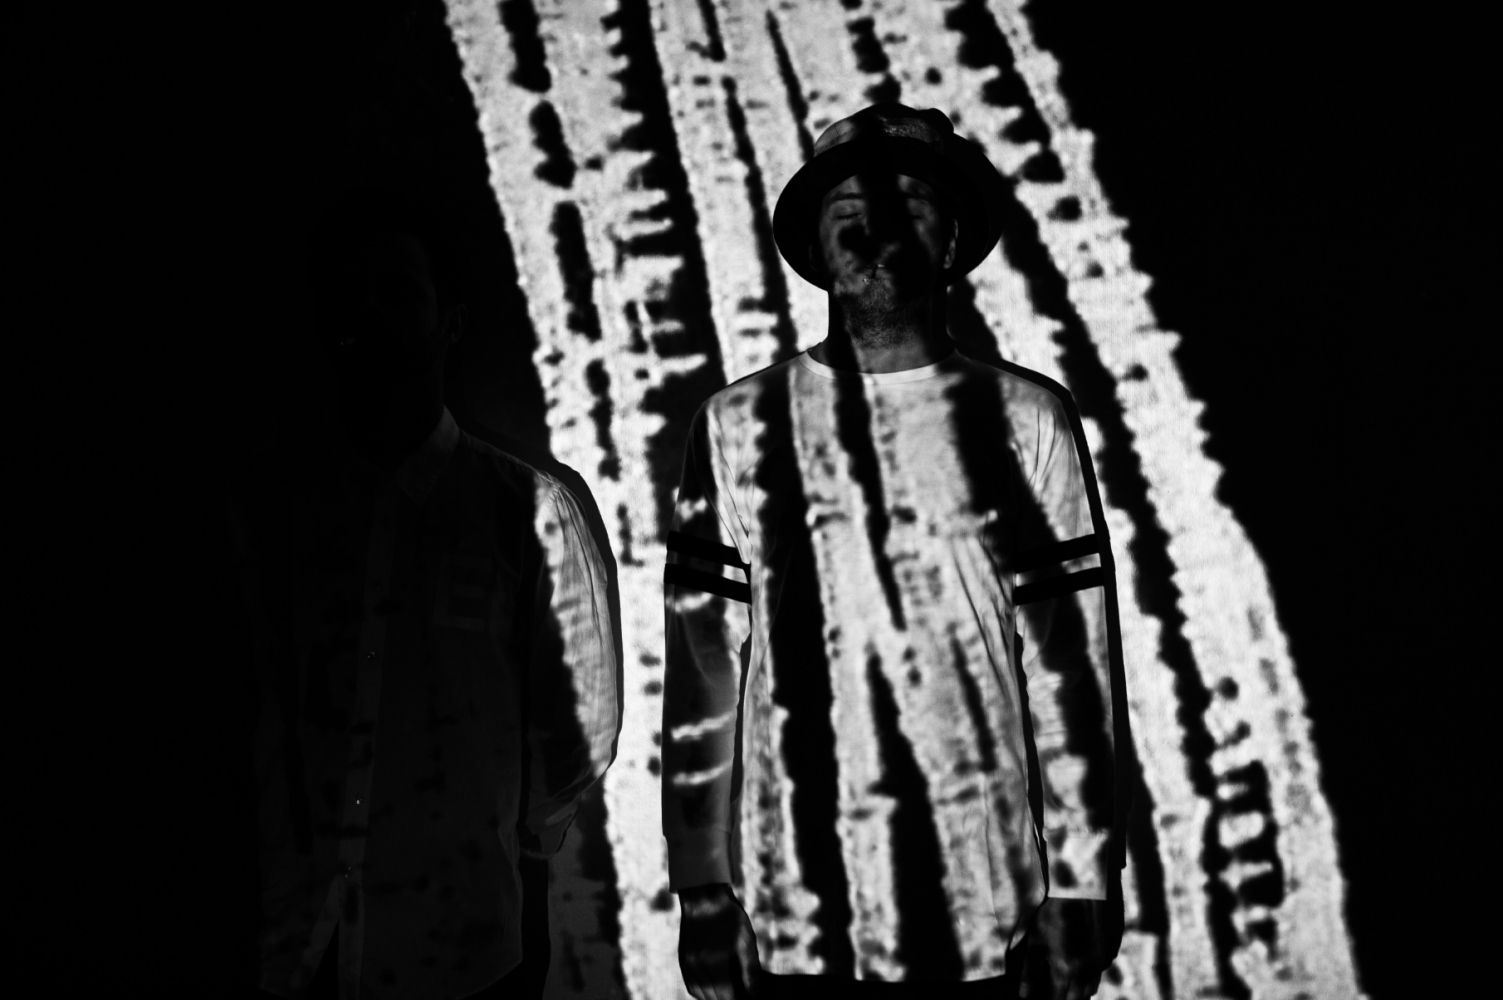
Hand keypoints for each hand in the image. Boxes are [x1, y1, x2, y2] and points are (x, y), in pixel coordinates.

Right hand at [677, 883, 761, 999]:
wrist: (702, 894)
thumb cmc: (728, 914)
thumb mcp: (746, 939)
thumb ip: (750, 970)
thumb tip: (754, 995)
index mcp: (713, 963)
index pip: (727, 998)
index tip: (750, 999)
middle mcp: (696, 967)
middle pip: (713, 999)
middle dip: (728, 999)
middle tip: (743, 995)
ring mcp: (687, 964)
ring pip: (701, 994)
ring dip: (715, 997)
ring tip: (731, 992)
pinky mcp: (682, 960)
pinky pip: (692, 985)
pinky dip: (703, 990)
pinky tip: (715, 986)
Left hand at [1033, 896, 1121, 998]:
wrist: (1080, 887)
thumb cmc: (1052, 912)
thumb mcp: (1035, 940)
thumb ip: (1030, 971)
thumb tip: (1024, 996)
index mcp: (1066, 970)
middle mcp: (1086, 970)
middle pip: (1078, 999)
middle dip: (1066, 999)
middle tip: (1056, 993)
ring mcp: (1100, 960)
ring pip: (1091, 988)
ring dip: (1079, 991)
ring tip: (1066, 986)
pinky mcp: (1108, 949)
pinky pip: (1100, 972)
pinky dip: (1090, 976)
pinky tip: (1079, 968)